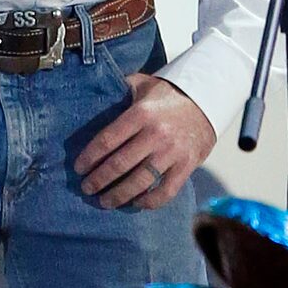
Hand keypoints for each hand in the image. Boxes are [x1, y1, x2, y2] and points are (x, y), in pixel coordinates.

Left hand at [74, 75, 215, 210]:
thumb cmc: (170, 93)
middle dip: (99, 179)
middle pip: (119, 164)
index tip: (78, 168)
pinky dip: (149, 202)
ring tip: (105, 201)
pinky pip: (165, 192)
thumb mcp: (144, 83)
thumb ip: (121, 89)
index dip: (90, 156)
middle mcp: (155, 134)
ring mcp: (172, 152)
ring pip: (139, 182)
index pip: (108, 139)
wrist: (208, 99)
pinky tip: (136, 203)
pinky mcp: (187, 165)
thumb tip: (96, 93)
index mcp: (141, 113)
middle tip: (86, 188)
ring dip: (118, 195)